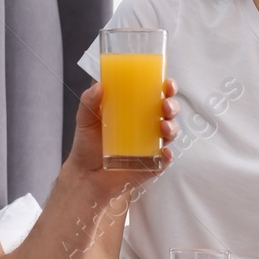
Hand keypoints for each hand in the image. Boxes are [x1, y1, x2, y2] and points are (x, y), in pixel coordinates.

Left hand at [63, 80, 179, 200]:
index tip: (167, 83)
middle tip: (165, 105)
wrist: (85, 175)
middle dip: (172, 106)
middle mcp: (147, 126)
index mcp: (135, 110)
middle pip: (168, 111)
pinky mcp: (151, 164)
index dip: (166, 87)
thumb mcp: (85, 120)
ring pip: (170, 133)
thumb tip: (98, 86)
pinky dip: (168, 156)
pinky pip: (165, 160)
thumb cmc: (88, 145)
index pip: (156, 94)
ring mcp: (151, 145)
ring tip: (163, 127)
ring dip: (172, 127)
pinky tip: (164, 152)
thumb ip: (89, 101)